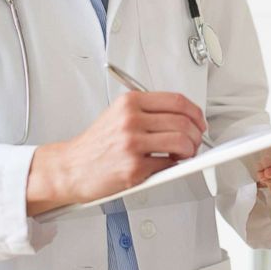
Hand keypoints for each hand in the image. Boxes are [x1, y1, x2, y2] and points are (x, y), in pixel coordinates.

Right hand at [25, 92, 206, 215]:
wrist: (70, 168)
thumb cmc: (96, 145)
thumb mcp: (118, 115)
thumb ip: (148, 113)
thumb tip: (184, 119)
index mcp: (129, 102)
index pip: (176, 101)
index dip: (196, 113)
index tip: (200, 122)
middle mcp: (131, 119)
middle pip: (183, 122)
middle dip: (196, 135)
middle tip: (195, 142)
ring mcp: (132, 143)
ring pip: (181, 142)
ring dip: (190, 151)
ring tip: (184, 155)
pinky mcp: (134, 167)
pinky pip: (168, 164)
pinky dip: (173, 166)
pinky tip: (166, 165)